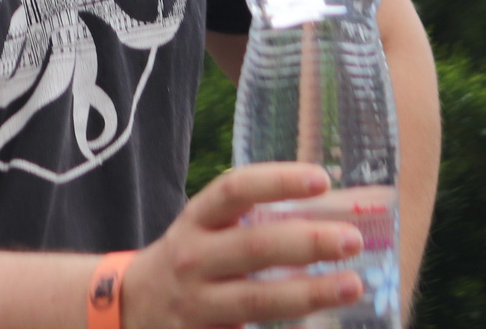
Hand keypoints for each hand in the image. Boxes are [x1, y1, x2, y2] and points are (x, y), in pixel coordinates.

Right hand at [121, 164, 363, 328]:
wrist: (133, 306)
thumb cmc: (188, 260)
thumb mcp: (204, 230)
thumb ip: (251, 221)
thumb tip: (329, 210)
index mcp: (196, 220)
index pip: (235, 189)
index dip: (278, 181)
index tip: (322, 179)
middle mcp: (193, 258)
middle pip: (254, 247)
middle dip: (307, 242)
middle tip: (352, 240)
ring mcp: (195, 303)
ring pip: (256, 299)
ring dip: (309, 293)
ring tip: (352, 285)